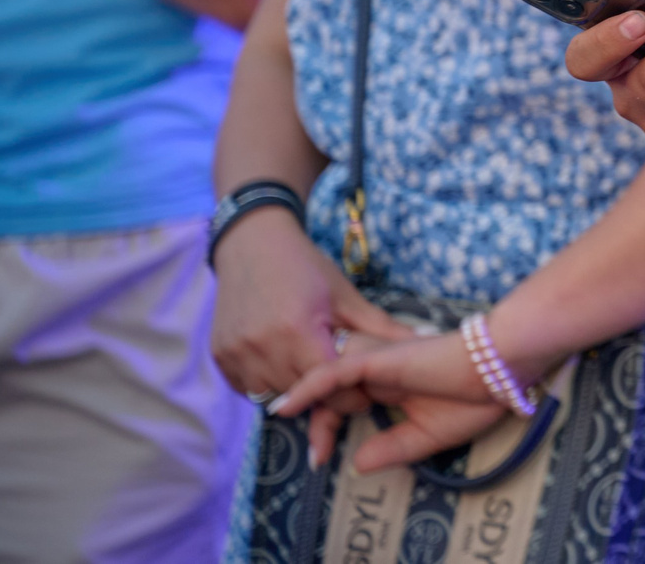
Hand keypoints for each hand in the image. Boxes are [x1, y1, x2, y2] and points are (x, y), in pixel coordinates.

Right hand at [210, 211, 411, 463]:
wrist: (252, 245)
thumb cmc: (306, 267)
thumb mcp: (346, 295)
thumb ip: (381, 327)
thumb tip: (424, 343)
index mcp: (297, 331)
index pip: (330, 385)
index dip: (351, 393)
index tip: (364, 388)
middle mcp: (262, 347)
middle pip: (302, 395)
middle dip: (326, 396)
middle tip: (343, 382)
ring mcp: (236, 354)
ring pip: (272, 398)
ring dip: (295, 392)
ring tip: (313, 371)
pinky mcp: (220, 356)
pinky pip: (247, 389)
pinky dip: (267, 385)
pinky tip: (285, 366)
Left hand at [271, 322, 515, 472]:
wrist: (501, 370)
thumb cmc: (477, 396)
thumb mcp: (429, 435)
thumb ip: (392, 447)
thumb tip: (356, 464)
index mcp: (391, 385)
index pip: (346, 400)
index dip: (327, 426)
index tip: (319, 459)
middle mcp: (379, 372)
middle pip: (330, 389)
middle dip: (317, 421)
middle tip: (316, 456)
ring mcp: (378, 363)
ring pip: (326, 375)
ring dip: (308, 402)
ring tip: (291, 425)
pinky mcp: (379, 360)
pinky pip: (333, 372)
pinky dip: (307, 388)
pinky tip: (286, 407)